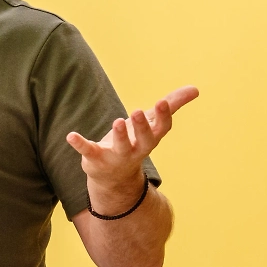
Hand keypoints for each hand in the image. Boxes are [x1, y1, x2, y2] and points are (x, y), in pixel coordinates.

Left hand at [66, 85, 199, 192]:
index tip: (162, 102)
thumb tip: (195, 89)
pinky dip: (80, 144)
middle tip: (137, 111)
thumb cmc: (136, 142)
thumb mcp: (152, 124)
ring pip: (120, 147)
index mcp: (150, 139)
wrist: (114, 177)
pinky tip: (71, 135)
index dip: (163, 116)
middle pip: (144, 140)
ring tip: (117, 122)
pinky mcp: (96, 158)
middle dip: (142, 127)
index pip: (161, 129)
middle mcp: (136, 149)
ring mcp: (116, 156)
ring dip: (119, 135)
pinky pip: (88, 151)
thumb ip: (172, 105)